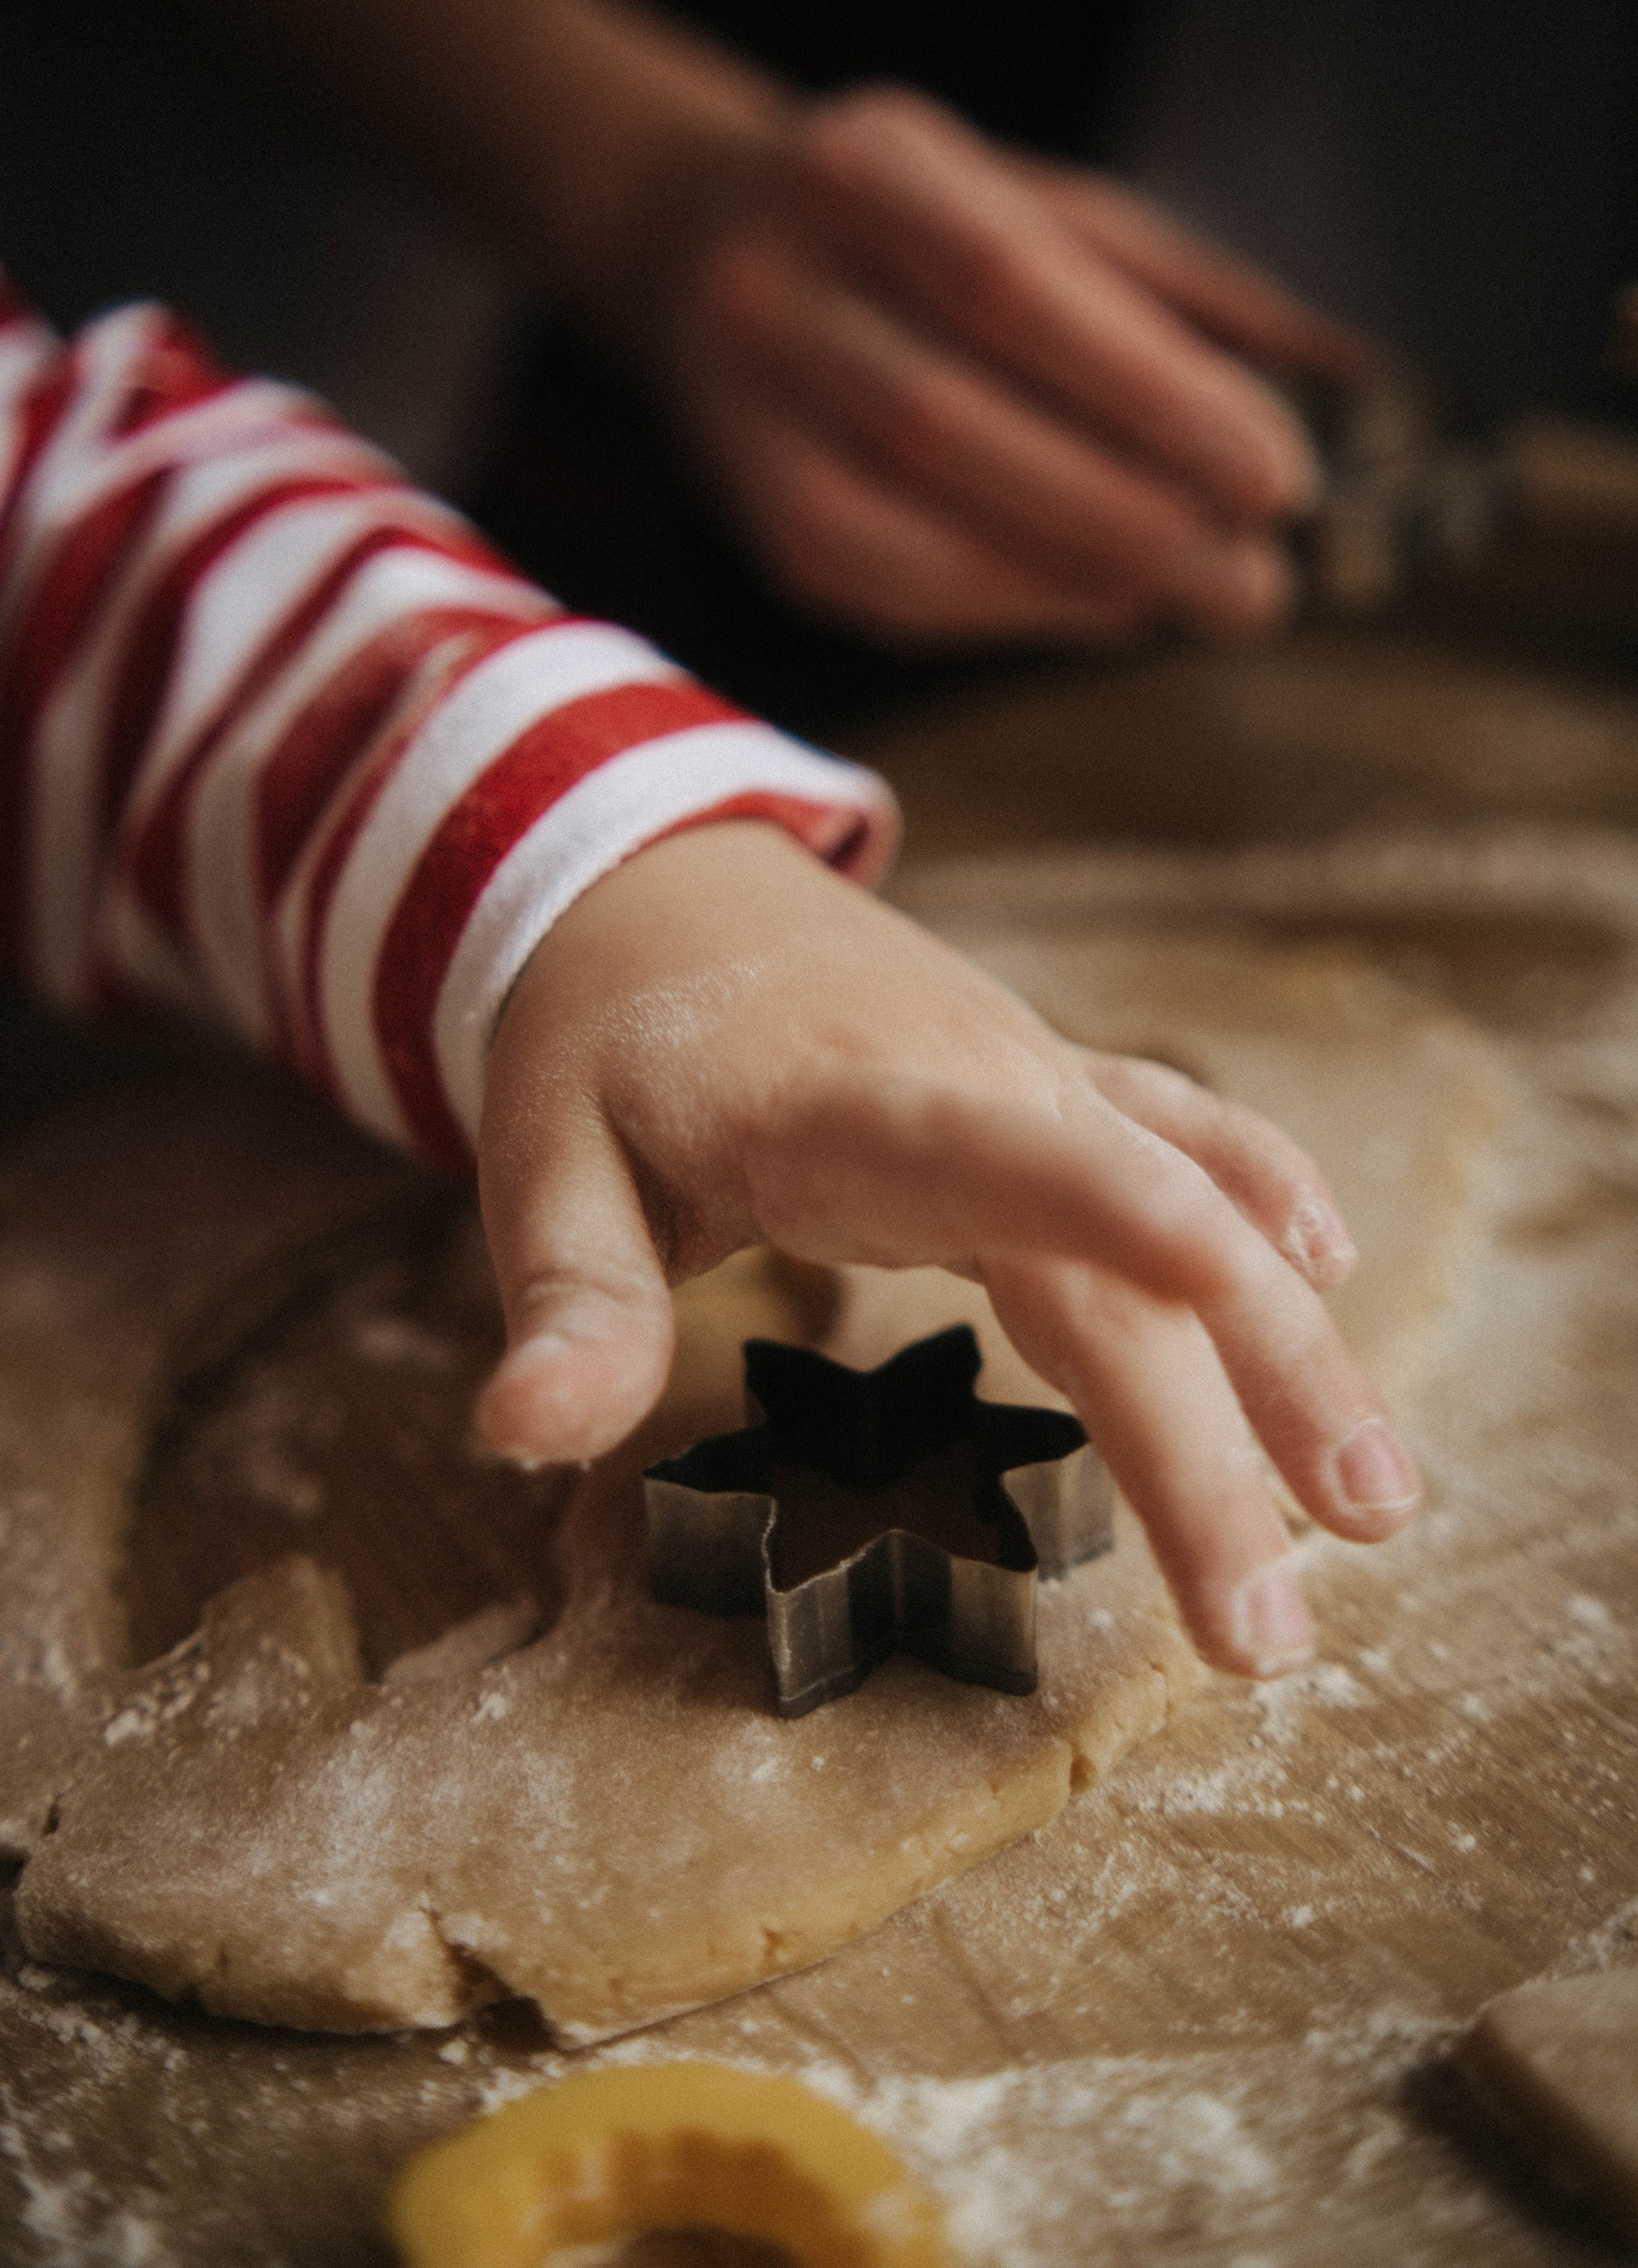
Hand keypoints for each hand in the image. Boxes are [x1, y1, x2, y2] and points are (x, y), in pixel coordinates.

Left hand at [474, 824, 1419, 1676]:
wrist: (660, 884)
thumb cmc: (599, 1038)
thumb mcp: (541, 1162)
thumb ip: (566, 1300)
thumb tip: (525, 1438)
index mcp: (851, 1101)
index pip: (998, 1154)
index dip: (1114, 1207)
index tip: (1227, 1276)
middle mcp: (978, 1082)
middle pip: (1123, 1263)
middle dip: (1213, 1442)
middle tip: (1264, 1637)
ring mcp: (1031, 1076)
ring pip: (1194, 1212)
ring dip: (1293, 1350)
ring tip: (1379, 1508)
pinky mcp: (1050, 1086)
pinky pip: (1181, 1135)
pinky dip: (1263, 1194)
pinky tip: (1331, 1272)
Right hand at [632, 86, 1370, 648]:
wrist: (704, 248)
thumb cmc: (924, 230)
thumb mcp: (1047, 202)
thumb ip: (1182, 291)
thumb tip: (1346, 385)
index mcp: (866, 167)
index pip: (1007, 284)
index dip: (1147, 391)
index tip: (1276, 473)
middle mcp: (774, 287)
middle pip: (950, 422)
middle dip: (1127, 514)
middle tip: (1259, 578)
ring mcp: (745, 417)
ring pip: (907, 533)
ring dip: (1078, 584)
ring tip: (1207, 600)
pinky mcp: (759, 526)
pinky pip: (893, 596)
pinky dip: (1019, 612)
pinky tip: (1114, 609)